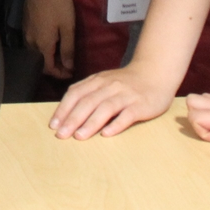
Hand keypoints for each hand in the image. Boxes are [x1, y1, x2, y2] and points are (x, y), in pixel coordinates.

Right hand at [24, 0, 74, 78]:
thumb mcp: (68, 27)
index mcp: (43, 45)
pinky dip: (41, 49)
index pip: (48, 69)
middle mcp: (31, 43)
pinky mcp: (25, 26)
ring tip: (59, 56)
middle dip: (53, 68)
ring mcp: (26, 34)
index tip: (70, 72)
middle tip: (67, 66)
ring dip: (47, 59)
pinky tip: (50, 44)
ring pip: (35, 54)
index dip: (60, 74)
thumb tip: (68, 67)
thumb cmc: (58, 5)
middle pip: (40, 63)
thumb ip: (68, 49)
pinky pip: (32, 45)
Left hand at [49, 65, 172, 139]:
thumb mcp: (104, 82)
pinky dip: (116, 124)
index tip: (53, 125)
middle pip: (88, 102)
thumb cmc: (126, 83)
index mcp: (97, 81)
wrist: (155, 73)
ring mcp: (126, 95)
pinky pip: (127, 115)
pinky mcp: (141, 105)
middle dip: (72, 119)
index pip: (76, 94)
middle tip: (61, 135)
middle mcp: (110, 86)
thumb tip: (66, 114)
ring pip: (105, 108)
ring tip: (79, 136)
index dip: (63, 109)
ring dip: (90, 123)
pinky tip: (106, 134)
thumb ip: (88, 93)